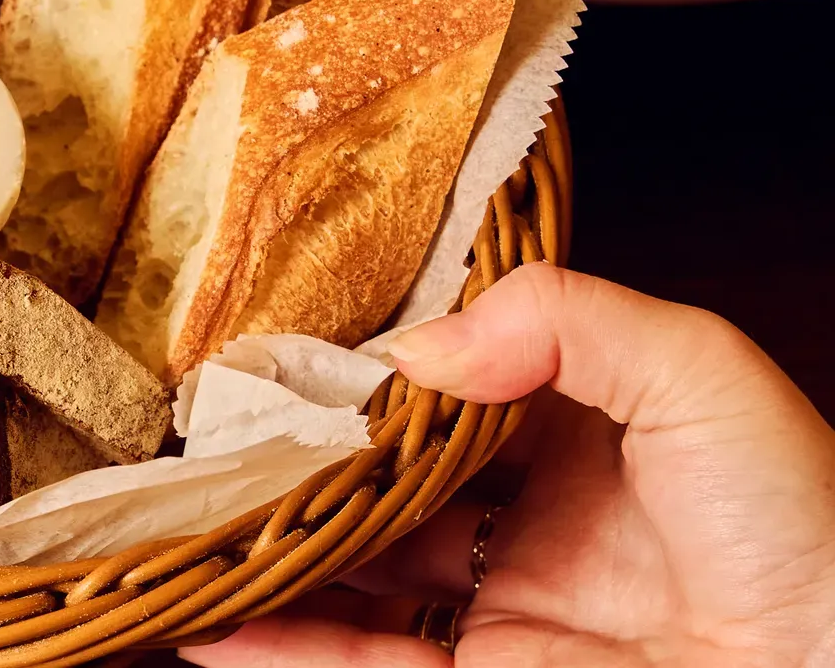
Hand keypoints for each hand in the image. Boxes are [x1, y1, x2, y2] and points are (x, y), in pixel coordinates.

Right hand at [183, 263, 834, 666]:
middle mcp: (531, 516)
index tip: (278, 343)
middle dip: (297, 453)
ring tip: (180, 514)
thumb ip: (562, 318)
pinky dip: (275, 648)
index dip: (362, 365)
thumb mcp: (698, 370)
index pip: (443, 384)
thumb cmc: (808, 527)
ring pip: (351, 571)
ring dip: (268, 547)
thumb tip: (412, 349)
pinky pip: (359, 664)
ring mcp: (500, 607)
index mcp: (582, 429)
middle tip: (206, 426)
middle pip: (381, 478)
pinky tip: (207, 621)